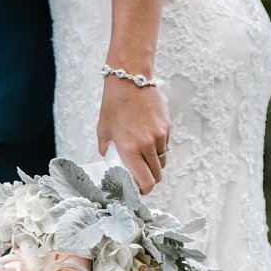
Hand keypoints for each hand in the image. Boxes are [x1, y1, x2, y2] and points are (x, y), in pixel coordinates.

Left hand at [96, 80, 170, 194]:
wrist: (130, 79)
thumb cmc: (114, 104)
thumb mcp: (103, 130)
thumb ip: (107, 150)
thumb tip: (111, 161)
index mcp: (130, 149)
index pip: (146, 182)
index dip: (144, 190)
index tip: (139, 190)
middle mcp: (148, 145)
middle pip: (157, 175)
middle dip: (150, 179)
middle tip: (140, 176)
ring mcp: (160, 136)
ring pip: (162, 161)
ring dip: (154, 164)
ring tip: (143, 155)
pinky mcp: (167, 127)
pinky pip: (165, 146)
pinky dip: (158, 148)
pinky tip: (147, 137)